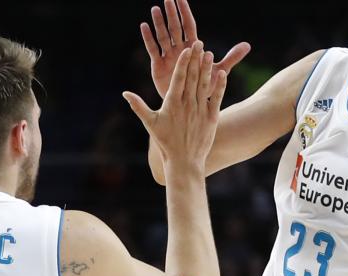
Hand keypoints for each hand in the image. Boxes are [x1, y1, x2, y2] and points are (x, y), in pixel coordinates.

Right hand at [125, 45, 228, 172]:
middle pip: (192, 77)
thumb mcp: (150, 123)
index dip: (184, 62)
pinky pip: (216, 98)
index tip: (187, 49)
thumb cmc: (165, 143)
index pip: (179, 78)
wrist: (184, 161)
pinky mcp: (211, 117)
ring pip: (204, 85)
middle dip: (196, 59)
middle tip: (199, 43)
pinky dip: (220, 86)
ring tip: (210, 53)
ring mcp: (200, 110)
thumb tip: (124, 93)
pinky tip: (222, 73)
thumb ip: (138, 106)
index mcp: (172, 103)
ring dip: (207, 68)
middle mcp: (187, 104)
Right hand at [140, 0, 248, 98]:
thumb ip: (232, 57)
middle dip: (172, 13)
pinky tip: (144, 26)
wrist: (191, 107)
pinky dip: (148, 39)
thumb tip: (248, 45)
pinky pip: (153, 50)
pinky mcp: (158, 66)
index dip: (185, 12)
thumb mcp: (219, 72)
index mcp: (193, 48)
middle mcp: (180, 49)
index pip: (189, 25)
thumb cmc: (205, 89)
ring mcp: (169, 57)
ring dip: (159, 23)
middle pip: (175, 27)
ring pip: (163, 36)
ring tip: (155, 8)